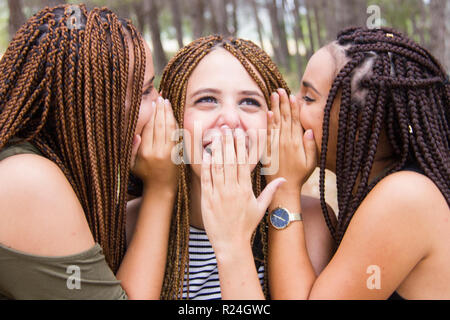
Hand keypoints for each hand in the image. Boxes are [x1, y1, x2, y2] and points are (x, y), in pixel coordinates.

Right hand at [131, 96, 178, 189]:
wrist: (161, 187)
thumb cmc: (144, 174)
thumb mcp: (131, 164)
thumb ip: (131, 149)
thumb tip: (135, 134)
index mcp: (145, 152)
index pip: (148, 128)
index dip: (151, 115)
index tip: (152, 104)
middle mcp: (157, 151)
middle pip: (159, 126)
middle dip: (160, 110)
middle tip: (161, 98)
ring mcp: (168, 152)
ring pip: (169, 128)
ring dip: (169, 114)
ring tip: (167, 102)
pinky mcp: (176, 153)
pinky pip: (176, 135)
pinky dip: (175, 124)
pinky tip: (173, 115)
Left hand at [201, 129, 285, 257]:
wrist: (230, 243)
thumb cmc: (246, 226)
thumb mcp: (260, 208)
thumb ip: (270, 192)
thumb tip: (283, 180)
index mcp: (245, 190)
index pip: (243, 163)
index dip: (241, 146)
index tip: (240, 133)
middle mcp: (232, 189)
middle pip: (230, 161)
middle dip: (228, 143)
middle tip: (227, 128)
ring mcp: (219, 193)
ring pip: (218, 167)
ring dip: (217, 150)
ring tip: (216, 136)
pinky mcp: (208, 199)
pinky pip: (207, 179)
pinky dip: (206, 166)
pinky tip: (205, 154)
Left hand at [265, 89, 316, 188]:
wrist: (285, 187)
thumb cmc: (300, 174)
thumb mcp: (311, 162)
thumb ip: (311, 146)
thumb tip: (311, 130)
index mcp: (296, 143)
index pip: (295, 121)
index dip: (293, 108)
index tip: (292, 96)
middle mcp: (285, 141)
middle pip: (284, 118)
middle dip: (282, 103)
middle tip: (280, 89)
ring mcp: (275, 145)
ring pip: (276, 122)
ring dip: (275, 108)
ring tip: (274, 95)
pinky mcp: (267, 149)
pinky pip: (267, 134)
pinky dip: (268, 123)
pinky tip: (268, 113)